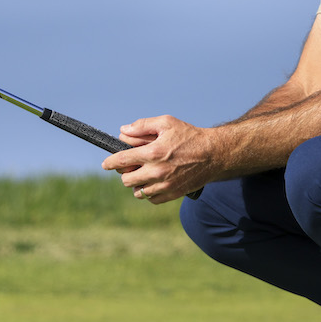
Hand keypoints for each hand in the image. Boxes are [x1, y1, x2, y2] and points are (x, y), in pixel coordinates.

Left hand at [100, 115, 215, 203]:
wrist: (213, 154)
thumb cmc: (189, 136)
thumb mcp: (166, 123)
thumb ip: (142, 126)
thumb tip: (123, 131)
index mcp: (153, 152)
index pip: (122, 160)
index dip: (110, 162)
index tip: (106, 164)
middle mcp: (157, 171)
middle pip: (126, 179)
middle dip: (125, 172)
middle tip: (132, 166)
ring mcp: (165, 185)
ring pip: (137, 192)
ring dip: (136, 184)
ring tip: (144, 174)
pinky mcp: (172, 194)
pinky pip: (151, 199)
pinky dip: (148, 192)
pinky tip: (153, 182)